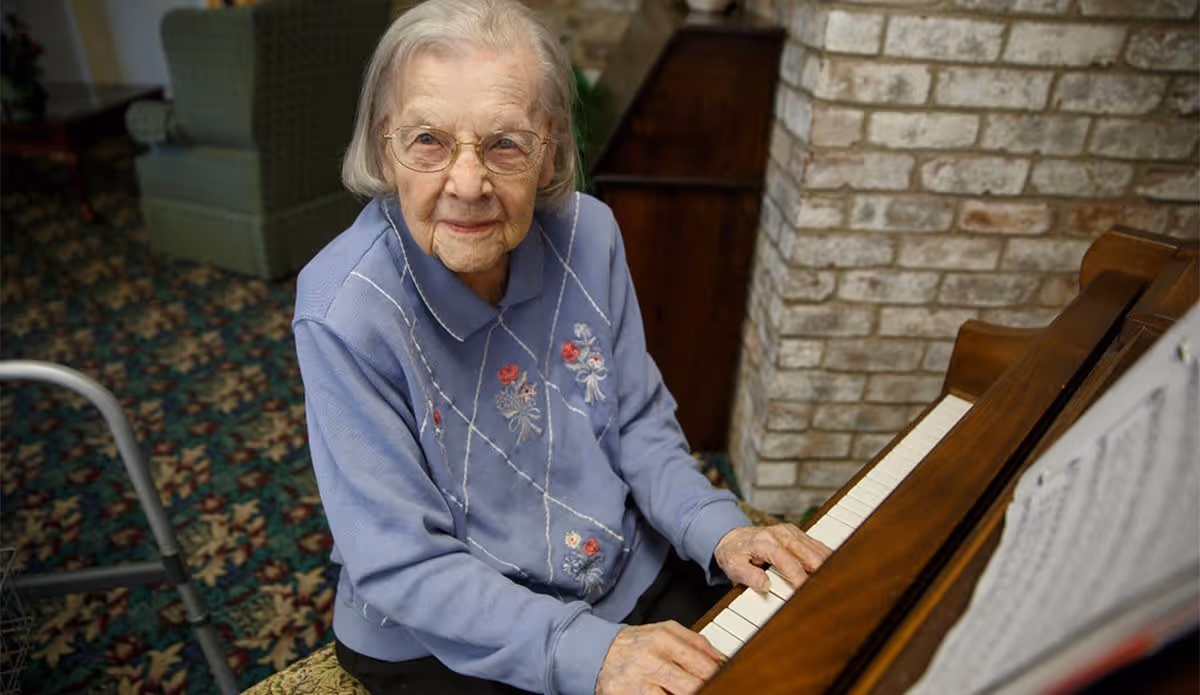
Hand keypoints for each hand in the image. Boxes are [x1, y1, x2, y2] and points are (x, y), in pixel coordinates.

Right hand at [596, 621, 724, 694]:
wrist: (597, 653)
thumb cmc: (637, 644)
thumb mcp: (665, 632)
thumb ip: (695, 643)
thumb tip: (722, 660)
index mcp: (662, 638)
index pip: (701, 663)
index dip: (717, 677)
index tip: (726, 682)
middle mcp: (649, 659)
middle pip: (690, 686)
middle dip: (706, 690)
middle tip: (716, 690)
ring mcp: (636, 681)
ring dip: (689, 694)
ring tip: (695, 692)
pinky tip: (671, 694)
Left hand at [713, 524, 830, 592]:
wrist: (731, 537)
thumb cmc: (734, 553)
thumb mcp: (733, 566)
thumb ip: (749, 576)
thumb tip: (765, 585)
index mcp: (766, 542)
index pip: (789, 563)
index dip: (800, 579)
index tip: (808, 593)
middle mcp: (781, 534)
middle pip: (810, 555)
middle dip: (821, 573)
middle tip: (828, 592)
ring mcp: (791, 533)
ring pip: (817, 550)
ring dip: (827, 566)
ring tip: (834, 584)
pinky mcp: (797, 534)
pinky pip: (816, 546)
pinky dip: (825, 559)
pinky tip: (832, 571)